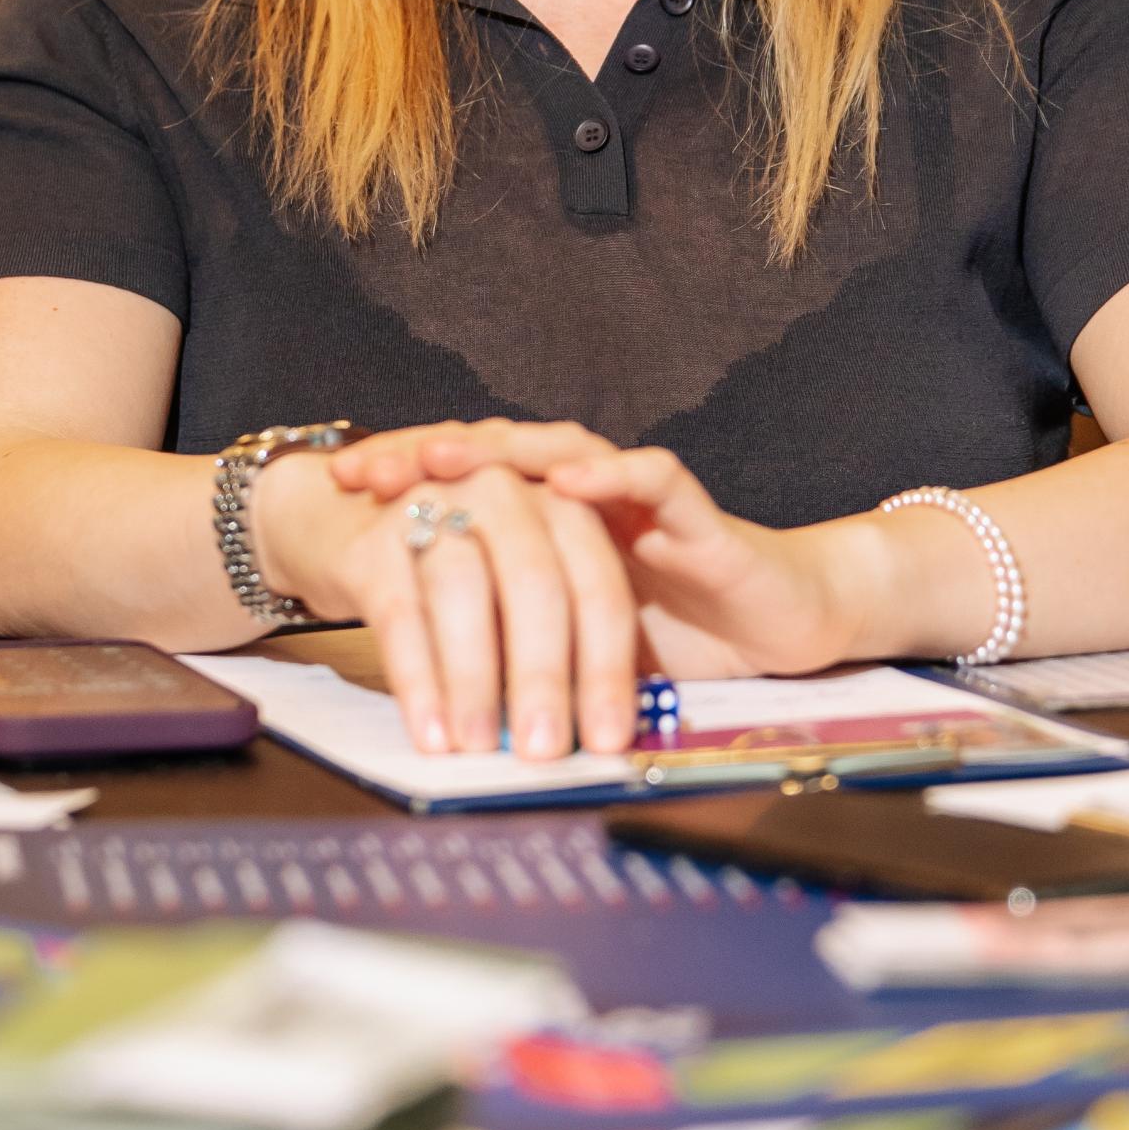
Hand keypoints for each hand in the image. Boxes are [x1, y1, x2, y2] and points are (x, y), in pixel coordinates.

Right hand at [254, 444, 637, 760]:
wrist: (339, 522)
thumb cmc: (456, 574)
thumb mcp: (521, 591)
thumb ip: (567, 644)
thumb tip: (602, 736)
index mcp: (561, 504)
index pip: (598, 586)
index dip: (607, 666)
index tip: (607, 740)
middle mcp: (503, 492)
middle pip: (537, 583)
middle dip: (545, 675)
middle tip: (546, 751)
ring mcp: (435, 504)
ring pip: (464, 591)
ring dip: (476, 680)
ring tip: (481, 747)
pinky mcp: (373, 540)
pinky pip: (399, 613)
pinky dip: (417, 679)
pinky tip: (430, 733)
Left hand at [343, 418, 861, 679]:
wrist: (791, 621)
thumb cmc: (686, 633)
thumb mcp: (579, 640)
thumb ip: (521, 638)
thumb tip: (430, 677)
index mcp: (555, 518)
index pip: (470, 481)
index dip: (407, 477)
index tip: (338, 486)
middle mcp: (591, 494)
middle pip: (498, 455)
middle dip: (428, 455)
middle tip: (363, 469)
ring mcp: (641, 498)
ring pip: (564, 452)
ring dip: (503, 454)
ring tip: (443, 456)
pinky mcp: (698, 515)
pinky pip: (653, 479)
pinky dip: (612, 476)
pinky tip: (569, 482)